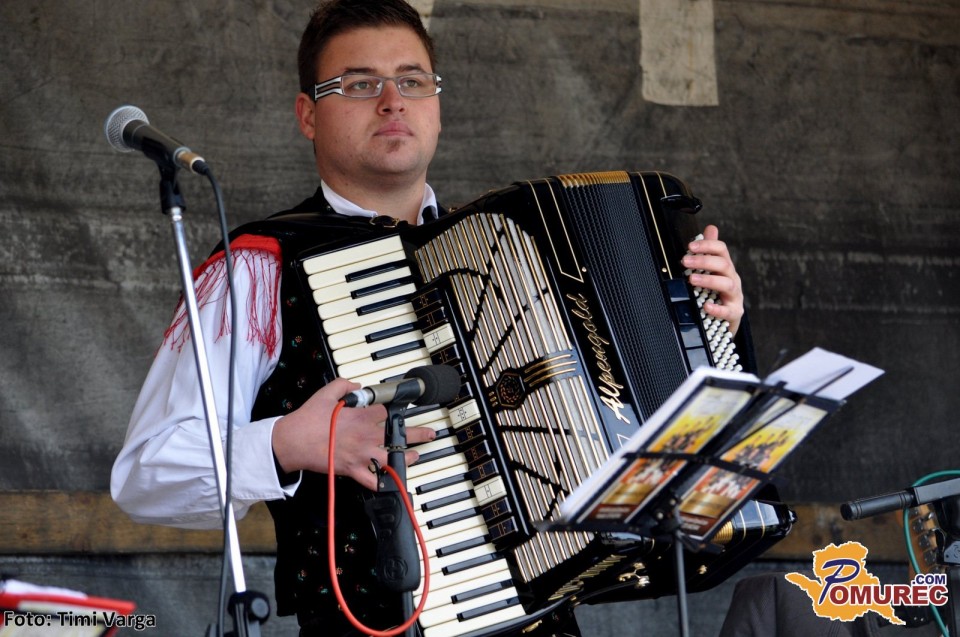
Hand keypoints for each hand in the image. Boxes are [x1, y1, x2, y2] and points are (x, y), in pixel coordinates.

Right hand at [271, 378, 436, 489]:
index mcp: (362, 416)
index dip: (398, 407)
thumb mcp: (327, 392)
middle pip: (399, 434)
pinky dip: (382, 483)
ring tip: (416, 455)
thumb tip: (358, 387)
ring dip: (407, 458)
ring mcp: (361, 454)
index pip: (388, 410)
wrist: (293, 441)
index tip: (405, 406)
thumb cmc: (309, 418)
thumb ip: (345, 386)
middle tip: (429, 434)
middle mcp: (366, 435)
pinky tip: (391, 482)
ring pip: (391, 459)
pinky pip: (372, 480)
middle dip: (418, 434)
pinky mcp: (352, 470)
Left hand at [681, 224, 743, 335]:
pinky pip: (727, 311)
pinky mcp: (733, 312)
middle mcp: (732, 278)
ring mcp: (734, 296)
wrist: (729, 316)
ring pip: (726, 284)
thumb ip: (711, 250)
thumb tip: (711, 228)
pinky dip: (717, 308)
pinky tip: (706, 306)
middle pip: (723, 264)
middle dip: (704, 261)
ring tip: (692, 279)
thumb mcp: (716, 270)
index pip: (721, 250)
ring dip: (709, 280)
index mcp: (726, 267)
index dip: (707, 244)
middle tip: (685, 261)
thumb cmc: (719, 290)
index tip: (690, 246)